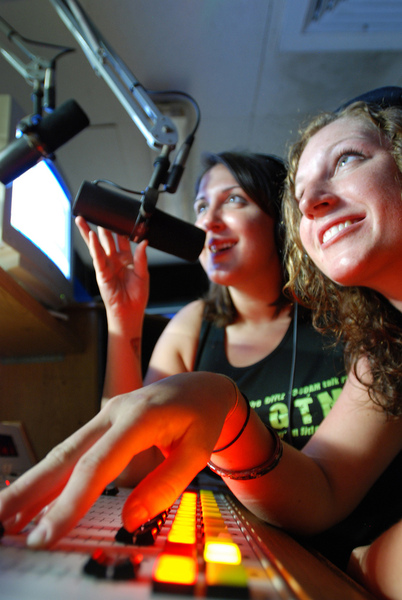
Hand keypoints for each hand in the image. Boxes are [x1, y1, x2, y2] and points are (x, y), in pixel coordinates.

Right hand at [0, 373, 233, 548]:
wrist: (202, 385)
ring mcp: (105, 416)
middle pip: (67, 453)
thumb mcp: (197, 451)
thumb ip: (165, 485)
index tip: (48, 533)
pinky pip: (74, 450)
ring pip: (64, 451)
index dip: (71, 501)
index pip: (98, 464)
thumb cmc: (202, 416)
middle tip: (1, 522)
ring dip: (34, 483)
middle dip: (32, 490)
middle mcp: (114, 412)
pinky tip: (35, 496)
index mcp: (139, 417)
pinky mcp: (103, 424)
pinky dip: (52, 475)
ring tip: (6, 514)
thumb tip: (130, 519)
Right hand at [75, 217, 148, 325]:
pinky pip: (97, 257)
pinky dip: (94, 247)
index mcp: (127, 259)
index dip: (119, 227)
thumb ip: (142, 257)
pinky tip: (90, 236)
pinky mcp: (102, 273)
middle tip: (97, 212)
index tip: (117, 215)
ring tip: (82, 219)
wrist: (131, 312)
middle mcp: (115, 260)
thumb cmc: (137, 296)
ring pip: (97, 246)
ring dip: (89, 233)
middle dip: (101, 226)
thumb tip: (144, 241)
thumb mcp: (143, 274)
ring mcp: (107, 266)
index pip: (121, 239)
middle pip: (106, 239)